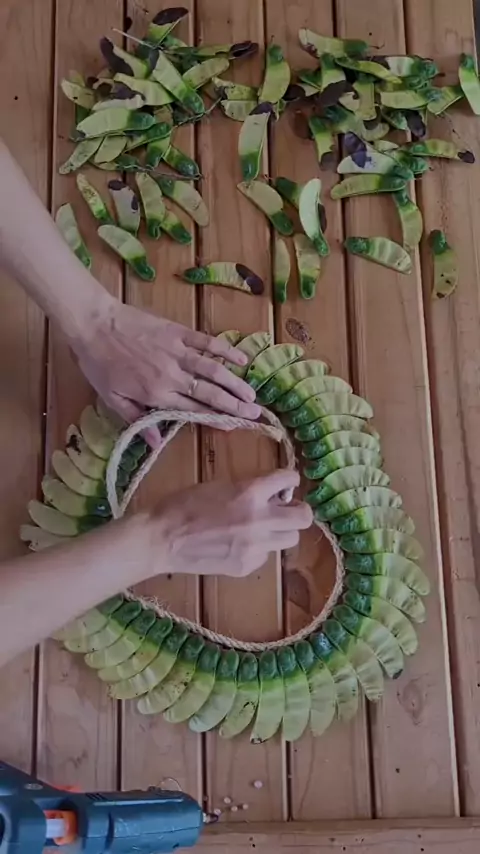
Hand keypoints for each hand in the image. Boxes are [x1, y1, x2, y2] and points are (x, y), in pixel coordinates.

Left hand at [68, 295, 260, 446]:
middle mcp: (172, 376)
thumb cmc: (99, 363)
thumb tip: (156, 442)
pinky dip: (226, 351)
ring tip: (252, 394)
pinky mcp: (178, 332)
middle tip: (255, 414)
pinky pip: (207, 342)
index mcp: (156, 395)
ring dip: (235, 383)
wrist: (94, 324)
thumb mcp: (112, 398)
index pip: (193, 410)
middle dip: (234, 406)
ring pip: (213, 371)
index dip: (216, 419)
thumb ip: (136, 419)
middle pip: (210, 394)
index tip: (235, 425)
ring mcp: (177, 353)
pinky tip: (242, 359)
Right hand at [148, 469, 312, 577]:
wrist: (161, 539)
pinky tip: (237, 545)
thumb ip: (249, 489)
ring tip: (262, 529)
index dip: (289, 480)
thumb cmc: (183, 504)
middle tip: (285, 510)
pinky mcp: (247, 566)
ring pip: (290, 539)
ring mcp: (255, 546)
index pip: (290, 479)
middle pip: (304, 518)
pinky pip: (266, 555)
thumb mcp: (220, 485)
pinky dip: (258, 549)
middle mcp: (259, 519)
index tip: (285, 484)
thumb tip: (273, 495)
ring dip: (281, 531)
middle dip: (297, 511)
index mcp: (250, 492)